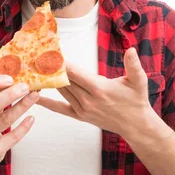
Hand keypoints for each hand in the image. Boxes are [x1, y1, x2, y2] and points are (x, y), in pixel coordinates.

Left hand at [37, 48, 153, 135]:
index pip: (75, 72)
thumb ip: (134, 65)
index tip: (51, 53)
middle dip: (52, 69)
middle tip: (37, 57)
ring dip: (49, 81)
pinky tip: (36, 97)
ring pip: (62, 91)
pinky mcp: (80, 116)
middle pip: (65, 81)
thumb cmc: (136, 100)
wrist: (136, 124)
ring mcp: (83, 109)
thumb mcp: (139, 81)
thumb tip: (131, 50)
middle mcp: (88, 100)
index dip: (62, 62)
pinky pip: (60, 109)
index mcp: (99, 88)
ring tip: (36, 69)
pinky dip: (48, 103)